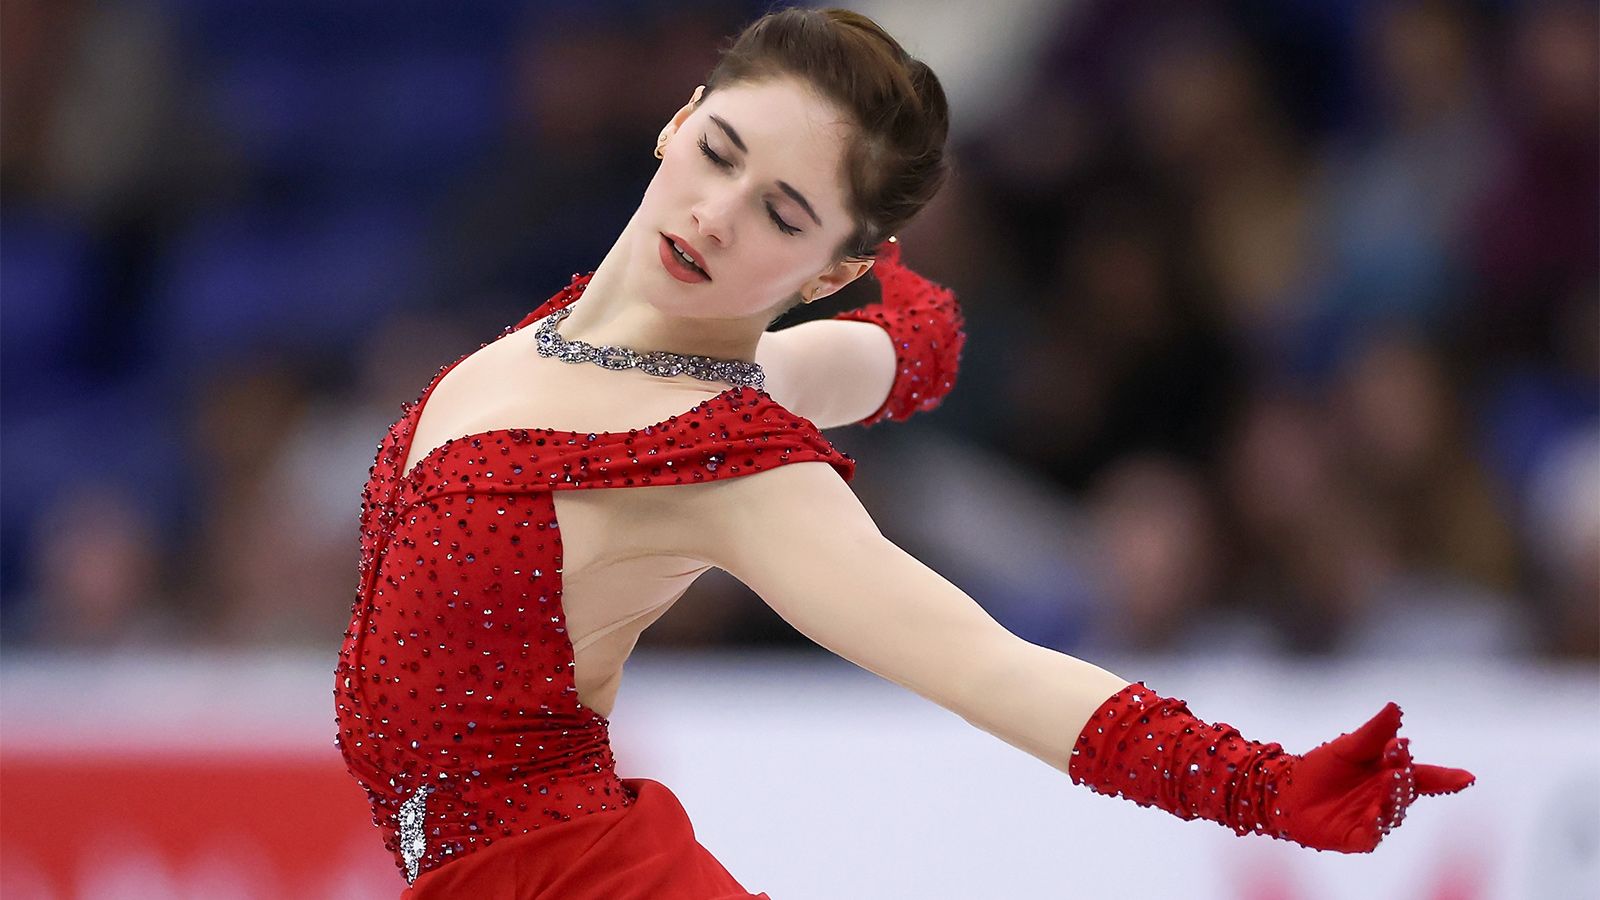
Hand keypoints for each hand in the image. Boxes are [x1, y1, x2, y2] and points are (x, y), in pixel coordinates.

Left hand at [1275, 702, 1475, 851]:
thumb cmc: (1321, 767)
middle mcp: (1387, 799)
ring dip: (1392, 799)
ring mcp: (1373, 819)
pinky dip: (1374, 827)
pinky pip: (1371, 836)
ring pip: (1392, 813)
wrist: (1285, 790)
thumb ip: (1374, 732)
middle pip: (1407, 791)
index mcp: (1391, 775)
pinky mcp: (1356, 837)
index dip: (1445, 778)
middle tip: (1399, 765)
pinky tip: (1373, 815)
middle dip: (1405, 779)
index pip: (1423, 776)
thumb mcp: (1348, 746)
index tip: (1466, 777)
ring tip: (1388, 783)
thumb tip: (1396, 707)